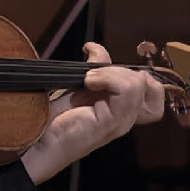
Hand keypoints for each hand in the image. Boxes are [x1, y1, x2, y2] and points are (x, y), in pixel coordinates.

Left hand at [20, 43, 164, 184]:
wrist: (36, 142)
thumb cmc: (51, 119)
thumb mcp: (77, 85)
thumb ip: (94, 69)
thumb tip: (96, 49)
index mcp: (120, 110)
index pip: (154, 91)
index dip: (138, 73)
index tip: (105, 68)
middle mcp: (125, 118)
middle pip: (151, 86)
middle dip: (122, 70)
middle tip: (94, 75)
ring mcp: (120, 123)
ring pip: (138, 84)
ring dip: (112, 73)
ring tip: (89, 79)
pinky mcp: (110, 123)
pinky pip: (126, 91)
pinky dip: (108, 78)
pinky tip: (88, 83)